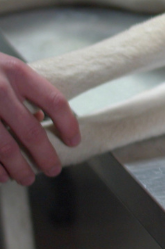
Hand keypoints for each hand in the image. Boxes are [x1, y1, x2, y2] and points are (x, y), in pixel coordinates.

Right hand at [0, 53, 79, 184]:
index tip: (74, 141)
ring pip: (6, 148)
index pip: (55, 101)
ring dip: (19, 168)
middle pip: (32, 131)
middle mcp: (0, 90)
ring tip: (27, 178)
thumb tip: (41, 118)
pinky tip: (2, 175)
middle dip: (45, 156)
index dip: (68, 124)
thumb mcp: (7, 69)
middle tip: (54, 170)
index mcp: (17, 73)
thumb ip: (25, 90)